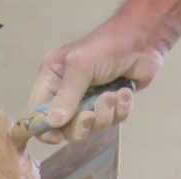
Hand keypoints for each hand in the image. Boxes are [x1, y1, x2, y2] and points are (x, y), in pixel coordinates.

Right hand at [27, 16, 164, 143]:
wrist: (143, 41)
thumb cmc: (107, 46)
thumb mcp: (80, 66)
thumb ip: (67, 96)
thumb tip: (53, 123)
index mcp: (52, 79)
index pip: (38, 112)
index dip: (45, 127)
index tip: (58, 135)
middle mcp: (68, 91)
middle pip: (65, 127)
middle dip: (81, 124)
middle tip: (91, 114)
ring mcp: (90, 100)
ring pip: (92, 127)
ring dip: (104, 114)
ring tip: (113, 95)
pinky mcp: (111, 105)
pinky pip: (112, 122)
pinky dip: (120, 110)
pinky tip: (125, 92)